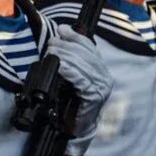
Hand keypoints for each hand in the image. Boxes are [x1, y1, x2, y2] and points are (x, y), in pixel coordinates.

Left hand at [47, 26, 112, 155]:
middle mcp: (104, 76)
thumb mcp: (71, 75)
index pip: (90, 47)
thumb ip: (69, 58)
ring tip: (52, 52)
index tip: (62, 29)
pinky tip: (61, 66)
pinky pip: (81, 80)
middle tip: (52, 43)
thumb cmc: (71, 99)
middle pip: (85, 54)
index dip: (76, 36)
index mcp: (99, 68)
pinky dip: (70, 71)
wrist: (76, 126)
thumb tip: (61, 33)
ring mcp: (101, 87)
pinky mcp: (94, 97)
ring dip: (66, 56)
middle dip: (67, 45)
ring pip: (83, 65)